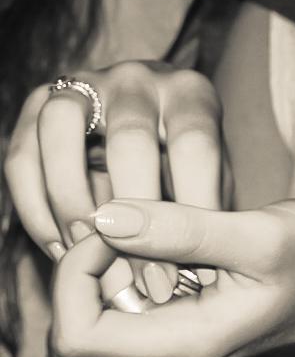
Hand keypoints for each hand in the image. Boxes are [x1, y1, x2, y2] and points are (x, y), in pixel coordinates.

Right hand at [5, 61, 225, 300]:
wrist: (145, 136)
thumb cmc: (185, 170)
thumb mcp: (209, 184)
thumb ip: (201, 219)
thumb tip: (195, 278)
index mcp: (190, 94)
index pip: (194, 143)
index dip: (191, 208)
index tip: (193, 268)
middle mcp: (139, 78)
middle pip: (130, 136)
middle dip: (133, 211)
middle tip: (138, 272)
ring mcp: (86, 84)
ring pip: (63, 125)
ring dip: (69, 194)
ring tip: (85, 248)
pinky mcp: (41, 104)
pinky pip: (22, 153)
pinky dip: (33, 205)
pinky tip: (57, 247)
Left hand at [51, 198, 294, 356]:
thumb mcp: (259, 235)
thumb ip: (182, 231)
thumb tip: (107, 218)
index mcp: (184, 346)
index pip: (77, 333)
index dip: (79, 271)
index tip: (117, 220)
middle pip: (80, 318)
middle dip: (93, 255)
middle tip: (138, 205)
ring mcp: (169, 345)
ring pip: (99, 302)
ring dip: (111, 251)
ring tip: (157, 209)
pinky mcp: (174, 324)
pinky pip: (123, 295)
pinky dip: (129, 256)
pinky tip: (167, 223)